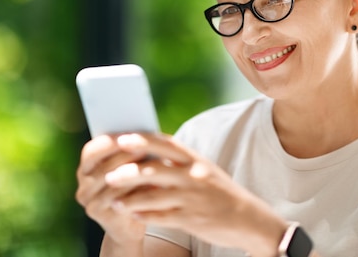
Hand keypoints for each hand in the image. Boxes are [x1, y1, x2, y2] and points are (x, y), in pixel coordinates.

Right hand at [75, 134, 149, 245]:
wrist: (130, 225)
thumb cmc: (134, 189)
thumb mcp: (130, 169)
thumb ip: (130, 152)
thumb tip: (143, 134)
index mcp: (86, 168)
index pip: (91, 150)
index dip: (109, 142)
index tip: (129, 134)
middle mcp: (82, 184)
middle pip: (101, 166)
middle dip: (123, 155)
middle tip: (144, 148)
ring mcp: (87, 200)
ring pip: (109, 181)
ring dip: (131, 171)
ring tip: (151, 163)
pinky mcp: (96, 213)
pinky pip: (115, 198)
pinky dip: (133, 189)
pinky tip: (149, 183)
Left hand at [104, 133, 285, 256]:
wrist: (248, 219)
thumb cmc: (219, 193)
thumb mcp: (203, 171)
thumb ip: (178, 164)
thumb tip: (147, 157)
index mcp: (195, 160)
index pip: (166, 144)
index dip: (143, 141)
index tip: (122, 138)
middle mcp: (193, 176)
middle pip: (156, 169)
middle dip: (129, 171)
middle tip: (108, 174)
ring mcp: (192, 198)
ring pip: (154, 195)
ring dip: (131, 199)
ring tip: (113, 201)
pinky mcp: (192, 219)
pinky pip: (162, 217)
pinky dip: (144, 216)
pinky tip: (131, 215)